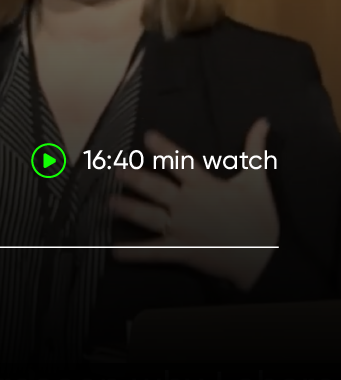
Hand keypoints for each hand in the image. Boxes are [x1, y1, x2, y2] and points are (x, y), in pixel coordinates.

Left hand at [110, 118, 277, 290]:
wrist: (269, 259)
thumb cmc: (261, 219)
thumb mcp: (258, 181)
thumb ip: (255, 150)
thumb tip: (263, 121)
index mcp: (204, 186)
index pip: (180, 162)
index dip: (164, 148)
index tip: (147, 136)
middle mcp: (189, 205)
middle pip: (157, 188)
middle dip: (136, 178)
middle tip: (117, 169)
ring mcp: (183, 229)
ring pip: (150, 216)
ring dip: (129, 210)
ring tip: (110, 203)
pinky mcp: (183, 250)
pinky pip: (155, 252)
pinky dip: (135, 253)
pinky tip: (114, 252)